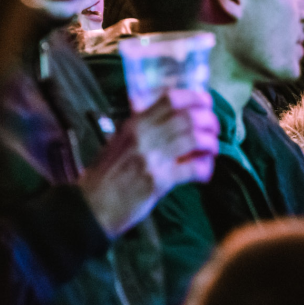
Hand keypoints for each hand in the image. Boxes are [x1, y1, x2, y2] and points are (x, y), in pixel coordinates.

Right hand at [79, 89, 219, 236]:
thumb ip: (145, 128)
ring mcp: (152, 158)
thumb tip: (175, 116)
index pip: (171, 99)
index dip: (195, 97)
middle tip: (213, 130)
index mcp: (135, 123)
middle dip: (209, 122)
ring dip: (210, 144)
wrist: (90, 207)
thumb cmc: (106, 174)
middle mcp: (144, 136)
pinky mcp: (159, 181)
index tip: (206, 103)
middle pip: (189, 117)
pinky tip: (204, 173)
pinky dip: (205, 169)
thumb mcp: (121, 141)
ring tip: (211, 150)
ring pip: (195, 139)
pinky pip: (193, 168)